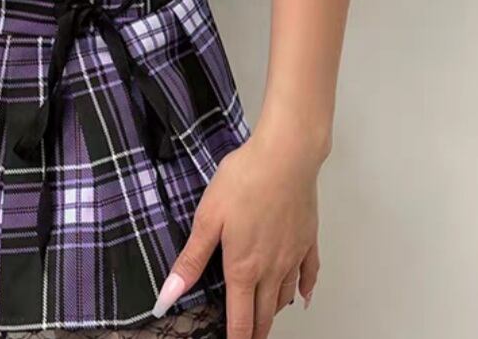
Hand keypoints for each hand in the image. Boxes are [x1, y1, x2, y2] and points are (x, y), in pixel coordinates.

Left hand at [152, 124, 323, 337]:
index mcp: (243, 268)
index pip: (240, 320)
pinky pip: (309, 274)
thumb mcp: (208, 217)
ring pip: (286, 297)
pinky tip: (302, 296)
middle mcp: (272, 269)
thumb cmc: (245, 180)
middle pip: (265, 314)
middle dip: (255, 332)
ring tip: (266, 320)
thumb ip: (191, 260)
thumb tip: (167, 296)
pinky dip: (305, 290)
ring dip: (275, 313)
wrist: (286, 156)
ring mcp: (293, 256)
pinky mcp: (308, 239)